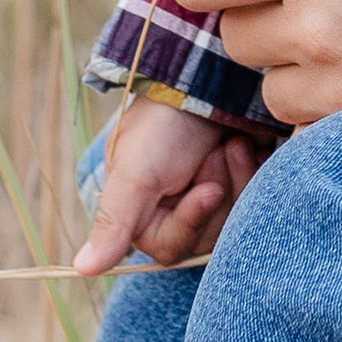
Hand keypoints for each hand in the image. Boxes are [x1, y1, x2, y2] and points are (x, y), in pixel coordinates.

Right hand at [70, 96, 266, 276]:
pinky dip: (257, 171)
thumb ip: (114, 222)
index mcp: (145, 214)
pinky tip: (251, 144)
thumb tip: (81, 270)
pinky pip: (260, 197)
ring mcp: (214, 194)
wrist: (208, 71)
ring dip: (239, 176)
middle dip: (219, 191)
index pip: (172, 247)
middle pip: (208, 236)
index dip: (192, 220)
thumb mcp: (135, 171)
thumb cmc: (163, 122)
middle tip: (219, 151)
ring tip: (234, 141)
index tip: (208, 189)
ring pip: (236, 217)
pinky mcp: (244, 179)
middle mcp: (179, 209)